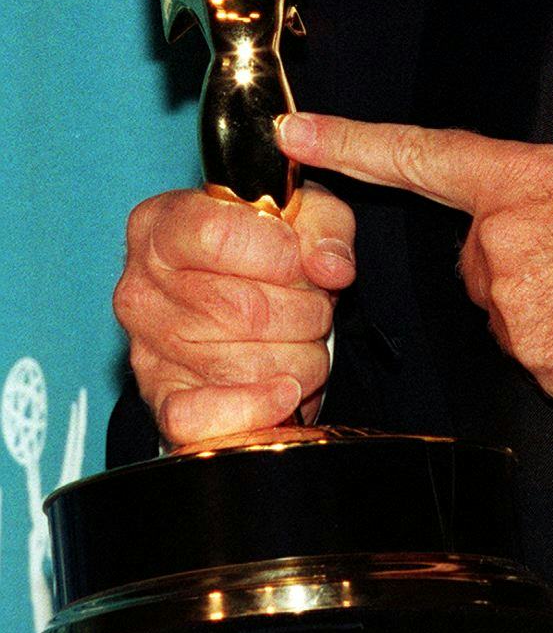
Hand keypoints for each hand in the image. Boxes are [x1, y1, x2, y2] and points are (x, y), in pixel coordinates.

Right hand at [113, 182, 354, 446]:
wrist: (243, 293)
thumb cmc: (270, 245)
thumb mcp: (306, 212)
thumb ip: (326, 227)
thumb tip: (332, 269)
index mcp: (161, 226)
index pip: (217, 236)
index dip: (280, 253)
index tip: (303, 260)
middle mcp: (141, 288)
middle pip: (242, 309)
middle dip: (304, 311)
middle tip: (314, 303)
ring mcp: (145, 349)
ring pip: (241, 365)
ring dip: (299, 356)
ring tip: (300, 336)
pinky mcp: (160, 400)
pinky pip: (198, 420)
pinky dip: (254, 411)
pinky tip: (286, 393)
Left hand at [277, 0, 552, 401]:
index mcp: (531, 180)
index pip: (424, 156)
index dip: (352, 142)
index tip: (297, 135)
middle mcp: (511, 246)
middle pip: (480, 251)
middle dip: (522, 247)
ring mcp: (524, 313)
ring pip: (505, 306)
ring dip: (545, 298)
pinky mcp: (547, 368)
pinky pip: (536, 357)